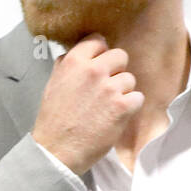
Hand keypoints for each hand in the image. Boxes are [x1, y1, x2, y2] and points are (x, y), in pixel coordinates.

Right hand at [31, 33, 143, 175]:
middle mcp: (93, 70)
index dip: (100, 53)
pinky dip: (129, 107)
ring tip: (108, 106)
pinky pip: (137, 97)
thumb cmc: (53, 120)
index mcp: (73, 62)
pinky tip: (115, 116)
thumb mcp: (53, 84)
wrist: (57, 150)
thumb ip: (68, 65)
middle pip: (120, 56)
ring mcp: (110, 88)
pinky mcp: (123, 106)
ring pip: (130, 79)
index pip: (97, 40)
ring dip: (122, 91)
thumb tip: (80, 54)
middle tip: (106, 87)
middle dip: (115, 70)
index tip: (98, 64)